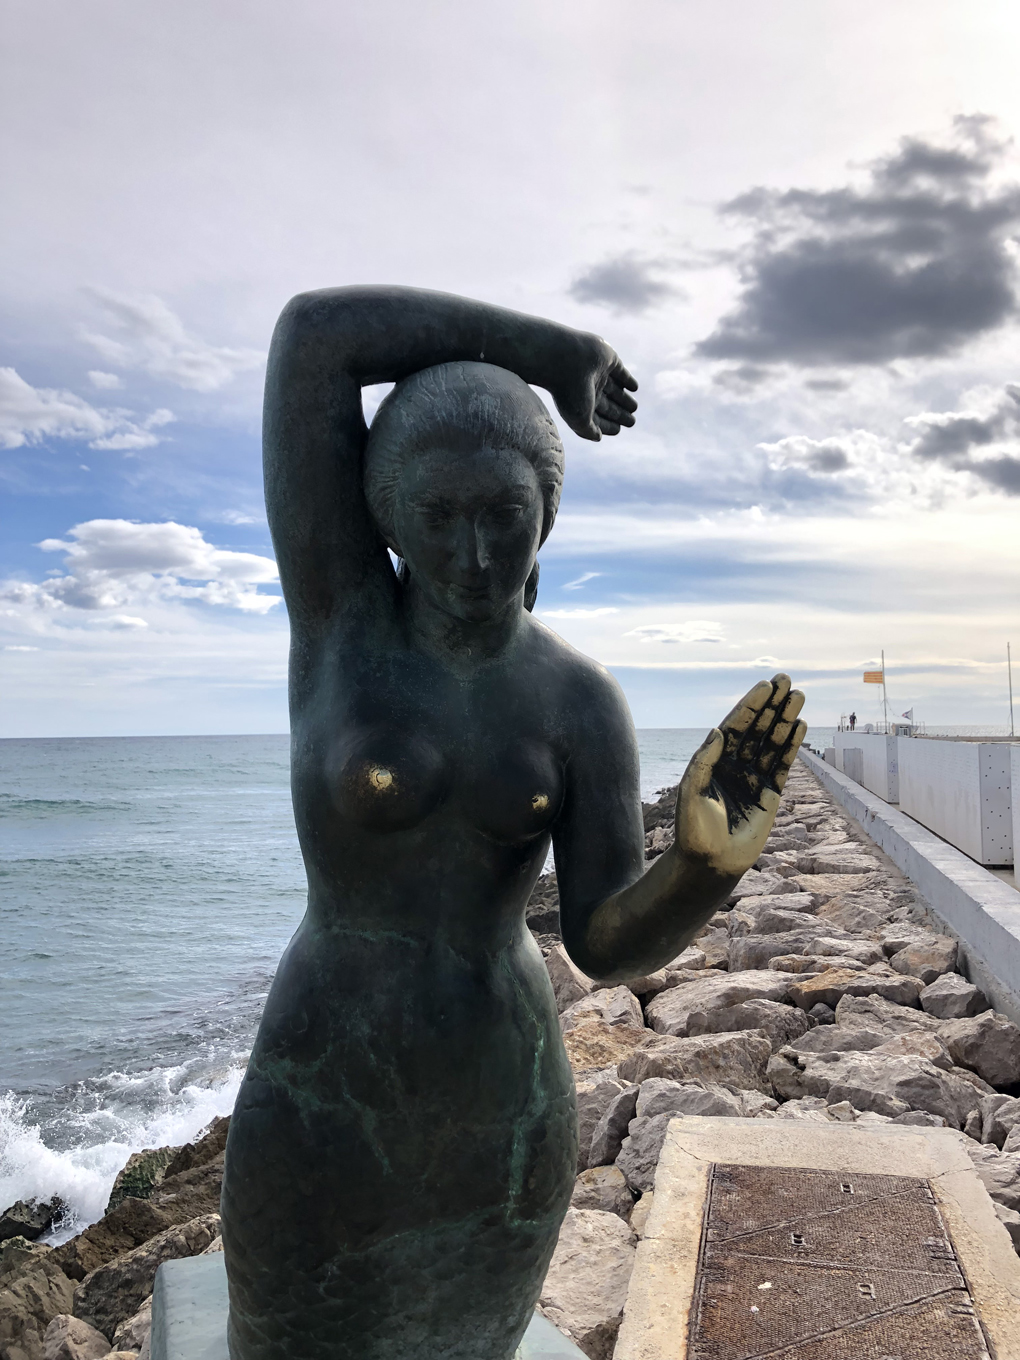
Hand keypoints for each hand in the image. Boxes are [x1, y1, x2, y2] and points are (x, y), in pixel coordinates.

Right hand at [551, 333, 637, 440]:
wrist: (565, 359)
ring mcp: (599, 374)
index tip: (618, 429)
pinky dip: (628, 380)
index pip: (598, 417)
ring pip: (615, 390)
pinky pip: (621, 372)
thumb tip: (598, 437)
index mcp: (581, 404)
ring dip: (625, 399)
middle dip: (619, 414)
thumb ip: (588, 431)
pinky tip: (634, 387)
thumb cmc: (569, 393)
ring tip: (634, 408)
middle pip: (608, 405)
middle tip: (631, 422)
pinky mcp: (609, 360)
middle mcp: (589, 390)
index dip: (608, 425)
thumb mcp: (579, 420)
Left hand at [674, 674, 805, 879]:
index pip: (735, 726)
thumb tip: (719, 730)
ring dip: (785, 720)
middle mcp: (735, 765)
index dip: (750, 705)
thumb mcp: (691, 791)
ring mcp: (754, 778)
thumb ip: (704, 760)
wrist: (710, 862)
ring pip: (773, 743)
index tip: (765, 686)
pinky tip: (799, 726)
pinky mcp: (770, 795)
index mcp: (715, 760)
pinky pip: (783, 766)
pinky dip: (792, 746)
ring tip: (798, 697)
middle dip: (771, 705)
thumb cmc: (694, 829)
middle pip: (757, 728)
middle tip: (786, 681)